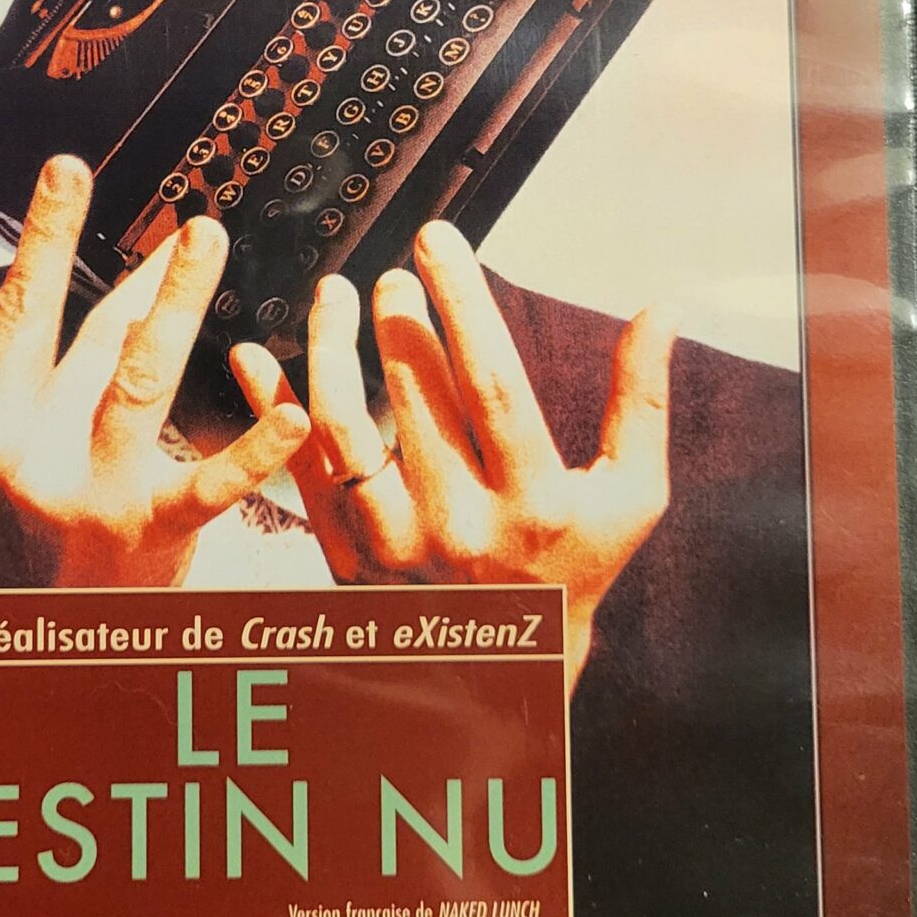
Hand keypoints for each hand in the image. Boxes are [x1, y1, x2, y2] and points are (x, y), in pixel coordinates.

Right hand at [0, 154, 310, 588]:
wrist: (30, 636)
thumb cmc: (3, 516)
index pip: (20, 314)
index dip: (46, 239)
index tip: (69, 169)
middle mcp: (30, 457)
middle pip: (95, 346)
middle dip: (140, 277)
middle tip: (190, 219)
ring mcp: (88, 497)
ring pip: (141, 389)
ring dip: (180, 313)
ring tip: (210, 251)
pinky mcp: (148, 537)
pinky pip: (205, 489)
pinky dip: (250, 451)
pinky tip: (290, 412)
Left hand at [231, 222, 672, 693]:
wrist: (510, 676)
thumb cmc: (575, 569)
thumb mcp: (628, 497)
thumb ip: (641, 401)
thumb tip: (660, 310)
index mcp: (534, 502)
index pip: (491, 384)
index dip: (462, 304)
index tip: (439, 241)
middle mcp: (461, 527)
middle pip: (415, 401)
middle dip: (399, 320)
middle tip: (393, 273)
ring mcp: (396, 547)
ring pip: (344, 433)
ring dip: (331, 353)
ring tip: (333, 297)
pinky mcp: (347, 559)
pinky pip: (300, 472)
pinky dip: (271, 410)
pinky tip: (255, 357)